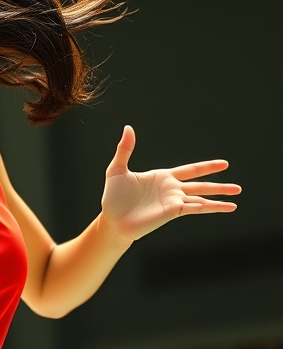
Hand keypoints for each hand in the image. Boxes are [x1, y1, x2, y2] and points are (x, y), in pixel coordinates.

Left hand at [100, 126, 240, 244]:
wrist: (111, 220)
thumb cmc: (113, 198)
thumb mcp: (117, 170)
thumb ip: (125, 149)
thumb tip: (128, 128)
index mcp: (162, 178)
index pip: (189, 170)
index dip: (206, 167)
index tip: (223, 164)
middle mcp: (171, 190)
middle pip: (200, 184)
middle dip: (219, 184)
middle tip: (238, 186)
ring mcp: (173, 201)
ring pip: (202, 197)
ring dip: (220, 196)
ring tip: (238, 194)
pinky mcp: (173, 212)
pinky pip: (196, 208)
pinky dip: (212, 206)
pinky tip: (228, 207)